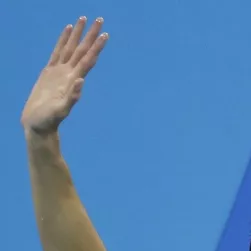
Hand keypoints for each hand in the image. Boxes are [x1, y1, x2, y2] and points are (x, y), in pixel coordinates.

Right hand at [21, 17, 108, 133]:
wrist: (39, 124)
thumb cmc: (49, 120)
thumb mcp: (61, 110)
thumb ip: (72, 97)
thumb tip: (81, 81)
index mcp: (74, 80)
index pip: (88, 59)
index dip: (96, 47)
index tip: (105, 34)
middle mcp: (70, 73)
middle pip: (82, 49)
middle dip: (91, 35)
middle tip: (100, 19)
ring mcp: (60, 72)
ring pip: (71, 48)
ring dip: (78, 34)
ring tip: (84, 19)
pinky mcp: (49, 72)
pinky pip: (58, 51)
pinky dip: (63, 40)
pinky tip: (67, 30)